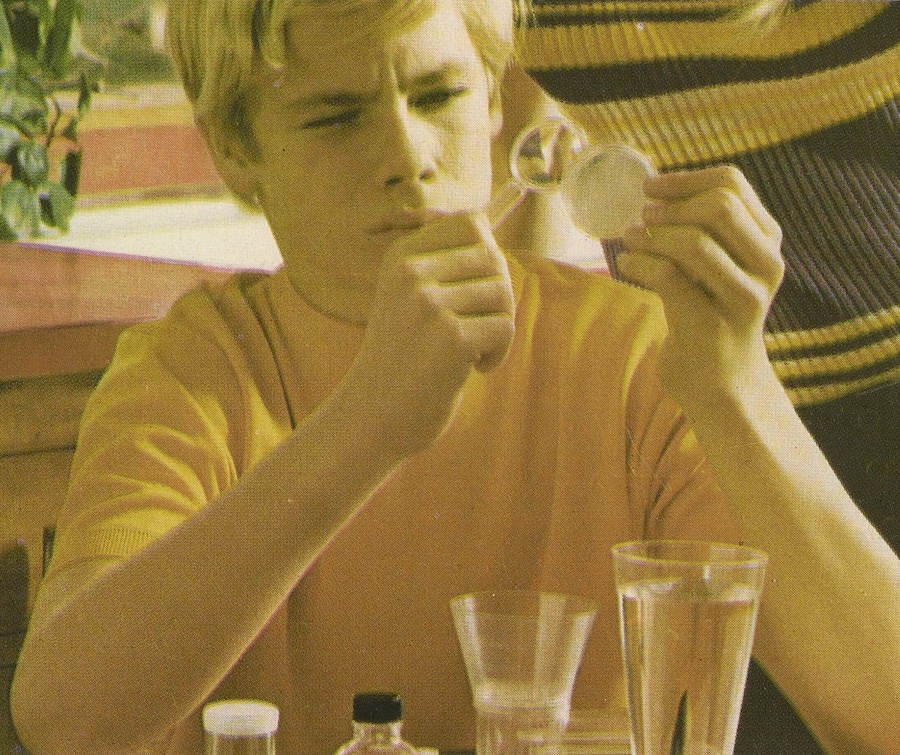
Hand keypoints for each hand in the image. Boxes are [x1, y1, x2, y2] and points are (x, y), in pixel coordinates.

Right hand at [345, 211, 514, 459]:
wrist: (374, 416)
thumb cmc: (405, 357)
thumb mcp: (412, 297)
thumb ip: (449, 260)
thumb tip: (502, 206)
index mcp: (401, 257)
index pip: (472, 222)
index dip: (487, 255)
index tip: (474, 291)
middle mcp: (411, 274)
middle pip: (494, 258)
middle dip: (498, 295)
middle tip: (479, 326)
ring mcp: (428, 305)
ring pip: (503, 293)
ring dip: (498, 326)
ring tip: (472, 350)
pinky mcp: (450, 339)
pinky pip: (505, 327)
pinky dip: (499, 352)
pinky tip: (474, 368)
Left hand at [616, 165, 783, 407]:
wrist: (722, 383)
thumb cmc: (710, 314)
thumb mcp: (717, 266)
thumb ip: (702, 231)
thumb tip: (654, 191)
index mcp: (767, 241)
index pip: (733, 185)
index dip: (686, 179)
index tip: (650, 187)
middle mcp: (766, 265)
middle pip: (719, 207)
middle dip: (671, 207)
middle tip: (641, 216)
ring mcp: (743, 297)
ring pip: (695, 243)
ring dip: (651, 236)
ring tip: (628, 240)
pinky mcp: (712, 325)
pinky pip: (670, 278)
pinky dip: (639, 263)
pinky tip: (625, 265)